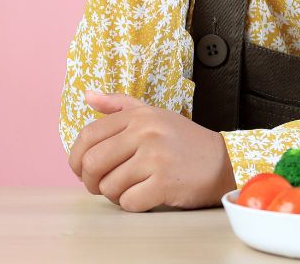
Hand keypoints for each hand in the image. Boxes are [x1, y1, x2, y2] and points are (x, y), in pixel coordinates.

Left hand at [67, 90, 236, 211]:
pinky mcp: (164, 183)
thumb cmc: (184, 141)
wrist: (223, 162)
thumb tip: (87, 95)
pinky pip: (128, 202)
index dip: (76, 157)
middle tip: (100, 185)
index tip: (81, 169)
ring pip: (108, 186)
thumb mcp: (154, 114)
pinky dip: (131, 204)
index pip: (88, 135)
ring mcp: (155, 158)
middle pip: (92, 163)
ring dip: (113, 194)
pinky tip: (144, 196)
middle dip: (91, 180)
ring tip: (129, 188)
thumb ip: (119, 104)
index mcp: (139, 116)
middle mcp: (146, 133)